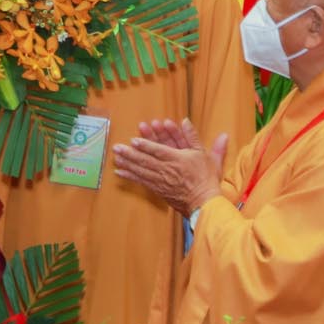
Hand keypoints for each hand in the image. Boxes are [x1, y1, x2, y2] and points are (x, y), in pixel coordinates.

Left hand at [112, 119, 229, 214]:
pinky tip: (120, 172)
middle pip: (146, 160)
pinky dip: (130, 177)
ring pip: (141, 170)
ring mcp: (161, 181)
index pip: (159, 151)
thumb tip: (186, 120)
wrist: (204, 203)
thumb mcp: (207, 155)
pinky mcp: (158, 189)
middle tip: (117, 147)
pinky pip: (142, 182)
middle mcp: (167, 170)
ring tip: (116, 157)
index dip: (146, 145)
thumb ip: (194, 137)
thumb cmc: (206, 179)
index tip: (134, 140)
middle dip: (130, 153)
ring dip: (127, 163)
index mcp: (178, 160)